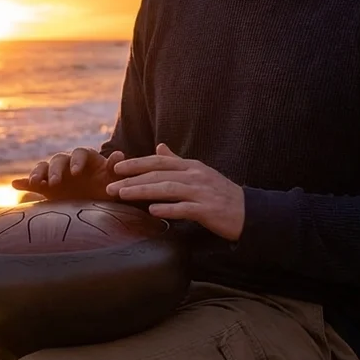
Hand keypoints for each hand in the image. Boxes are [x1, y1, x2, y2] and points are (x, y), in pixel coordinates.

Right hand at [11, 147, 126, 201]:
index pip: (79, 153)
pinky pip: (33, 183)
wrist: (97, 206)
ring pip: (43, 168)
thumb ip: (115, 169)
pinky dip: (24, 183)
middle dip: (55, 170)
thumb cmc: (108, 190)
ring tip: (35, 183)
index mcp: (85, 159)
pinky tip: (15, 184)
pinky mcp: (46, 188)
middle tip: (55, 182)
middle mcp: (68, 164)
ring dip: (37, 173)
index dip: (76, 161)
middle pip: (58, 160)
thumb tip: (120, 155)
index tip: (76, 172)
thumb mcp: (113, 182)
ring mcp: (56, 175)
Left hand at [105, 143, 245, 240]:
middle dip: (132, 180)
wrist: (249, 212)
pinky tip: (153, 211)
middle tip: (110, 187)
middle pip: (159, 174)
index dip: (136, 164)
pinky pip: (185, 208)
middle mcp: (195, 176)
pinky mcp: (208, 210)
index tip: (116, 169)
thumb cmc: (220, 194)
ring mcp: (202, 192)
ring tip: (123, 196)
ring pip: (167, 189)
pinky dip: (168, 209)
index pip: (159, 161)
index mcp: (191, 166)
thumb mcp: (199, 173)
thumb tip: (158, 147)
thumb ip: (177, 161)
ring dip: (143, 191)